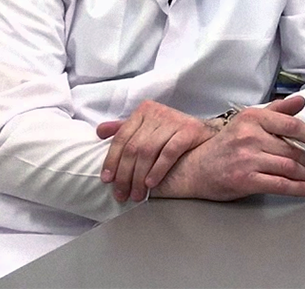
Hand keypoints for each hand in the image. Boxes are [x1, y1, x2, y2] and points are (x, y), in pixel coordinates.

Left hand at [96, 100, 216, 202]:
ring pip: (148, 151)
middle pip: (133, 147)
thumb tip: (100, 132)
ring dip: (139, 176)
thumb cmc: (171, 133)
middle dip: (125, 174)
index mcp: (143, 111)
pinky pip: (169, 152)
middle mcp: (157, 113)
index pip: (121, 138)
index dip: (112, 160)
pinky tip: (150, 183)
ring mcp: (174, 120)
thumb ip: (124, 130)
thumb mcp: (146, 128)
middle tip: (122, 194)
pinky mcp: (189, 130)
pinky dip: (158, 169)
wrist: (204, 132)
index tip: (107, 180)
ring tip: (136, 194)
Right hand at [153, 96, 304, 201]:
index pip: (290, 125)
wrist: (194, 167)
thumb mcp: (248, 122)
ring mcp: (247, 158)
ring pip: (288, 167)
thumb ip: (276, 112)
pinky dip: (297, 188)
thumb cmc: (224, 145)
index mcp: (252, 118)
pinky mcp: (245, 179)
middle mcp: (249, 136)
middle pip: (291, 150)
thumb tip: (301, 101)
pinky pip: (279, 184)